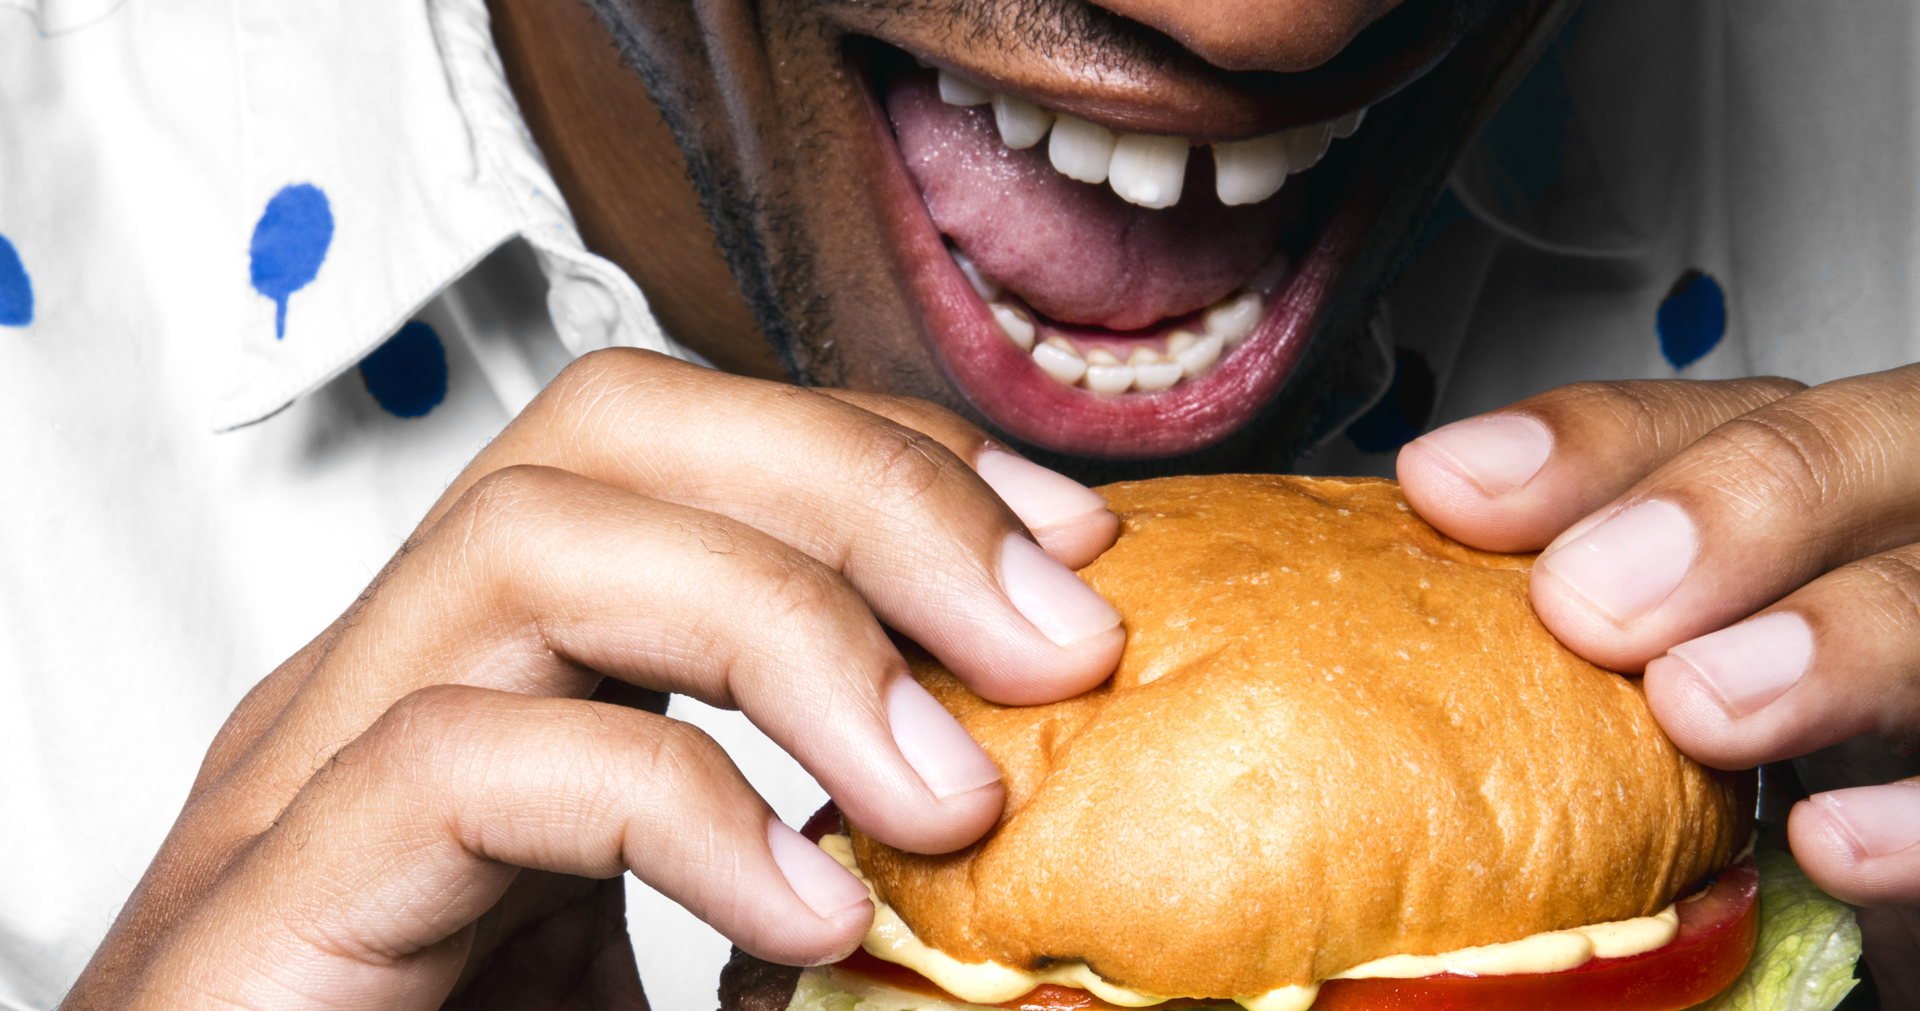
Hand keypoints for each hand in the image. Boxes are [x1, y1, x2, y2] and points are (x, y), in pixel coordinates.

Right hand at [66, 350, 1123, 1009]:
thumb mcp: (718, 943)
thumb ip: (836, 861)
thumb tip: (1030, 803)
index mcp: (505, 672)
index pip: (692, 448)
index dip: (892, 460)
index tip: (1067, 551)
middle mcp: (394, 680)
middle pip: (612, 429)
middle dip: (865, 492)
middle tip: (1058, 633)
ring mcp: (301, 781)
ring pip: (531, 544)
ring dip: (788, 628)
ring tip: (952, 790)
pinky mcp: (263, 909)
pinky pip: (461, 759)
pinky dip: (669, 805)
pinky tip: (804, 910)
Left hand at [1397, 368, 1919, 993]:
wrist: (1861, 830)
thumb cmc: (1742, 715)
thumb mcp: (1652, 635)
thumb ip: (1560, 598)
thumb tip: (1387, 582)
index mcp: (1785, 472)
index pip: (1680, 417)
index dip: (1577, 447)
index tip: (1449, 485)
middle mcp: (1887, 516)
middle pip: (1841, 455)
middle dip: (1718, 513)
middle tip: (1588, 603)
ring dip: (1828, 644)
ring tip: (1702, 707)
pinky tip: (1831, 841)